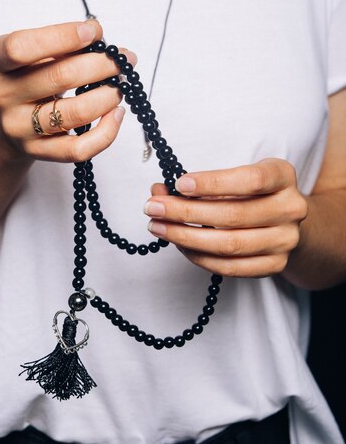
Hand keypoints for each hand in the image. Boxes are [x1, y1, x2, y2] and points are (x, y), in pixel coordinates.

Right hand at [0, 20, 134, 161]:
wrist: (11, 120)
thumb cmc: (30, 77)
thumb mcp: (34, 53)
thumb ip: (62, 43)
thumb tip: (98, 35)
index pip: (22, 47)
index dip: (63, 37)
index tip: (95, 32)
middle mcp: (1, 95)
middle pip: (59, 78)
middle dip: (102, 65)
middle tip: (125, 59)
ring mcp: (18, 127)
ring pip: (74, 113)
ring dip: (108, 96)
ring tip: (121, 85)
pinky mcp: (37, 152)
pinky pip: (78, 149)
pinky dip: (106, 132)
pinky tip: (117, 113)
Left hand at [145, 158, 307, 277]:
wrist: (286, 223)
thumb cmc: (251, 193)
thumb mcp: (234, 176)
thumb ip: (199, 182)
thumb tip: (158, 192)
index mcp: (282, 176)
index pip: (251, 180)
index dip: (213, 183)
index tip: (179, 184)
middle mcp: (290, 208)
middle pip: (234, 215)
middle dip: (186, 213)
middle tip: (152, 208)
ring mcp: (285, 240)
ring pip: (229, 244)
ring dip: (186, 237)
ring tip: (158, 227)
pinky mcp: (275, 265)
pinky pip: (231, 267)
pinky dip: (199, 257)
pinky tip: (179, 245)